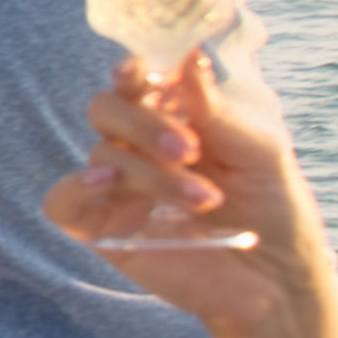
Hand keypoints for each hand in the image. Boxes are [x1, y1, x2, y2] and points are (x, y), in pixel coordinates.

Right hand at [43, 52, 337, 337]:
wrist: (276, 280)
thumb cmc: (274, 210)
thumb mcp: (258, 152)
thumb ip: (215, 110)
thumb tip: (189, 56)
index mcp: (175, 119)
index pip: (136, 82)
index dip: (130, 70)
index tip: (140, 71)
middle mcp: (139, 148)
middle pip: (107, 110)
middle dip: (143, 124)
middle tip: (188, 150)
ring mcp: (118, 189)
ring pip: (103, 157)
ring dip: (152, 174)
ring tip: (204, 200)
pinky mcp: (103, 229)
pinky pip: (61, 201)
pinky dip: (76, 188)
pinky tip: (107, 186)